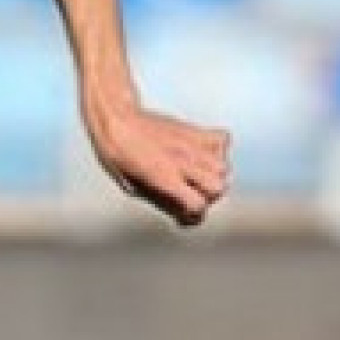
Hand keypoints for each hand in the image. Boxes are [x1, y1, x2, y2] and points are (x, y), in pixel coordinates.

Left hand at [88, 105, 231, 227]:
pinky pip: (222, 140)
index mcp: (165, 179)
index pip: (198, 205)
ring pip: (224, 168)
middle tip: (191, 191)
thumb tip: (187, 217)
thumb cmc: (119, 158)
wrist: (116, 122)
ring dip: (213, 175)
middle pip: (218, 187)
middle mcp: (182, 162)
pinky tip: (201, 153)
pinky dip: (217, 149)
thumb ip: (164, 202)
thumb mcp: (134, 189)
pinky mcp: (194, 129)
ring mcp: (191, 145)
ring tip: (196, 173)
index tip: (182, 210)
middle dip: (207, 195)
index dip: (192, 213)